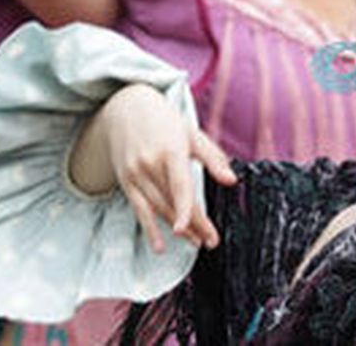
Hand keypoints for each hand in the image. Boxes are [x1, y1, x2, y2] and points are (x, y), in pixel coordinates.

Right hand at [90, 85, 236, 251]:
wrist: (124, 108)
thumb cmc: (165, 121)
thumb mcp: (192, 133)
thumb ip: (213, 158)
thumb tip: (231, 181)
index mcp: (170, 150)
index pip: (180, 185)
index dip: (188, 209)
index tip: (199, 228)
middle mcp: (150, 163)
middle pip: (173, 201)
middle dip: (193, 225)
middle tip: (211, 241)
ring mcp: (135, 174)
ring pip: (158, 208)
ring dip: (177, 230)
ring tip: (197, 243)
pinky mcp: (126, 181)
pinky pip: (139, 210)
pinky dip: (149, 229)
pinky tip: (160, 246)